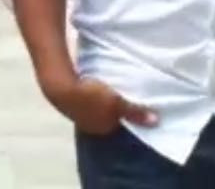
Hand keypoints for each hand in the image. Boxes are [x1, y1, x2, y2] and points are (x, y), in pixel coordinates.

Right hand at [44, 77, 158, 135]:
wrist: (59, 85)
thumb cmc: (91, 97)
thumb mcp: (118, 104)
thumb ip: (136, 113)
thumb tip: (156, 122)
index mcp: (101, 129)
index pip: (116, 125)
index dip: (123, 116)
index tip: (127, 104)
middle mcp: (87, 126)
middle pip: (103, 119)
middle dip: (109, 110)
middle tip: (116, 96)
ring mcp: (74, 114)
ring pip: (91, 109)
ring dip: (96, 101)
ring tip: (103, 88)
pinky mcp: (64, 101)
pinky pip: (80, 99)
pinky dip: (85, 94)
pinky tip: (87, 84)